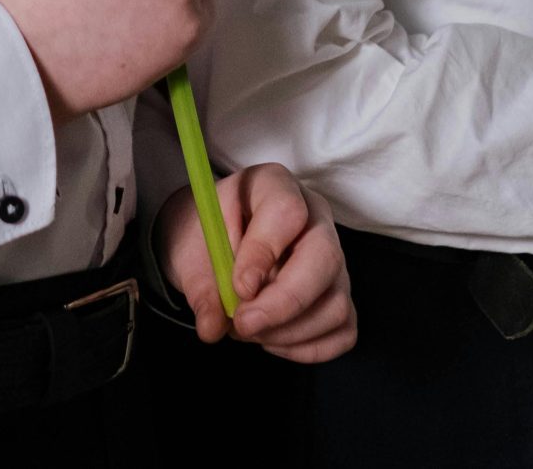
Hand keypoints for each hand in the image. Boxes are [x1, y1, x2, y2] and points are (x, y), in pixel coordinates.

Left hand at [155, 164, 356, 362]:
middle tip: (243, 324)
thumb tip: (213, 327)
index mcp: (274, 186)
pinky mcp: (338, 293)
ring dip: (288, 331)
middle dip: (284, 302)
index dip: (264, 252)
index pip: (287, 210)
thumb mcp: (190, 250)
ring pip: (336, 302)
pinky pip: (342, 330)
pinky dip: (306, 347)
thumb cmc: (204, 235)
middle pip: (325, 257)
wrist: (212, 243)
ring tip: (247, 330)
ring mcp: (334, 257)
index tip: (239, 288)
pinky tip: (272, 339)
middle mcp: (315, 217)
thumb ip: (201, 287)